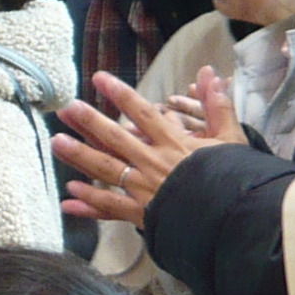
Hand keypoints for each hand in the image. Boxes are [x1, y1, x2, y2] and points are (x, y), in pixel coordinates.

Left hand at [52, 71, 237, 225]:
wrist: (237, 219)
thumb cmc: (235, 178)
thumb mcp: (230, 139)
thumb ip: (218, 106)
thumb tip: (212, 75)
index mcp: (174, 143)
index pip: (142, 113)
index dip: (119, 94)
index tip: (99, 78)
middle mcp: (154, 163)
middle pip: (115, 138)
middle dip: (89, 121)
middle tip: (65, 107)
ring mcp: (146, 188)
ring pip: (107, 169)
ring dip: (80, 155)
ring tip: (56, 142)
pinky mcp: (143, 213)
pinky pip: (112, 206)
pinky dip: (90, 201)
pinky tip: (69, 194)